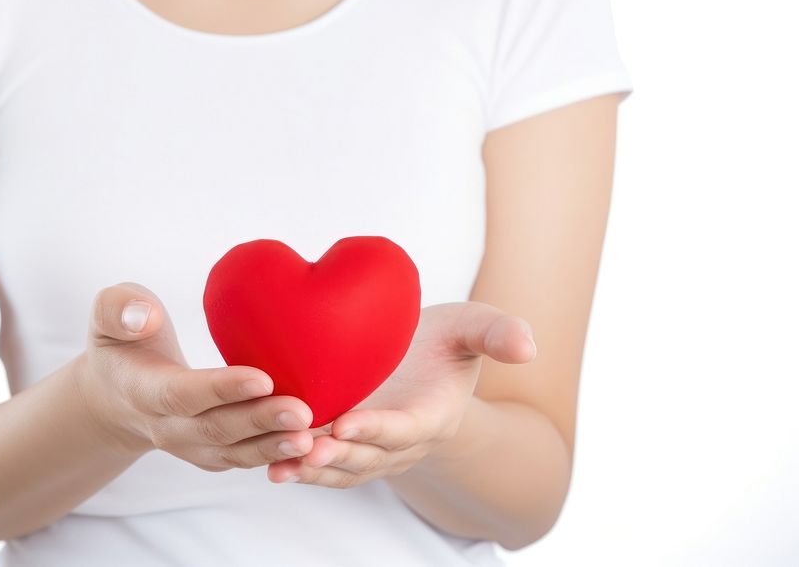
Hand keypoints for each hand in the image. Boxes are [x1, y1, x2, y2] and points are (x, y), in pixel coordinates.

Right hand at [73, 282, 315, 471]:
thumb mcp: (107, 316)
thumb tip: (141, 315)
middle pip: (218, 429)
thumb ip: (118, 309)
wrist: (116, 394)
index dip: (222, 389)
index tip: (263, 378)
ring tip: (313, 437)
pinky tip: (315, 446)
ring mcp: (193, 446)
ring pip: (236, 452)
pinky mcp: (215, 452)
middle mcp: (168, 428)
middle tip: (303, 412)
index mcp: (143, 391)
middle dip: (261, 422)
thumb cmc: (122, 342)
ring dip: (275, 447)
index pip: (184, 394)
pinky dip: (280, 456)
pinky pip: (247, 458)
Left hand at [266, 301, 535, 486]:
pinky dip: (299, 467)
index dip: (379, 429)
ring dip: (312, 469)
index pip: (406, 428)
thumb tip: (529, 346)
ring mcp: (374, 450)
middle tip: (303, 448)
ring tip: (279, 463)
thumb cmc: (446, 342)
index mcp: (433, 414)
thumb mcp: (474, 328)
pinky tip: (268, 462)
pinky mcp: (349, 447)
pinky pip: (325, 465)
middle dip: (337, 455)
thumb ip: (497, 332)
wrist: (423, 362)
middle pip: (369, 457)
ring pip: (343, 469)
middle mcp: (403, 442)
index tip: (348, 423)